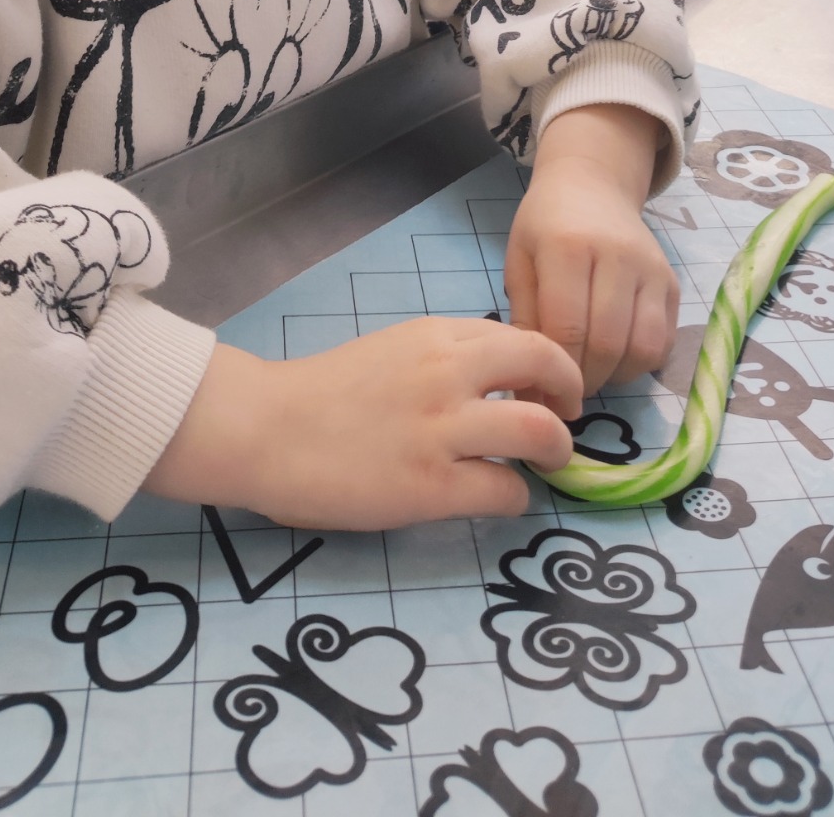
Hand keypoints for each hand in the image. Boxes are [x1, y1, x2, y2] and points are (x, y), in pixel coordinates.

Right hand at [145, 319, 581, 528]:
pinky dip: (516, 497)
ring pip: (539, 431)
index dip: (550, 366)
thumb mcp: (392, 351)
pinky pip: (505, 491)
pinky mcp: (431, 486)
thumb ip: (442, 358)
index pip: (524, 338)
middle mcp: (448, 373)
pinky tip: (500, 499)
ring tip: (547, 464)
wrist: (264, 429)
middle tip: (565, 421)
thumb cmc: (320, 394)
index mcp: (436, 335)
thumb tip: (494, 383)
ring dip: (555, 450)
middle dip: (569, 396)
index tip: (549, 388)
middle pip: (547, 368)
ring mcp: (442, 430)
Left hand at [505, 105, 677, 394]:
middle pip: (607, 343)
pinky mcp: (672, 282)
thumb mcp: (519, 262)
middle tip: (567, 389)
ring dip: (615, 375)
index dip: (556, 371)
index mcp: (567, 247)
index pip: (567, 328)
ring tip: (592, 373)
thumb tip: (530, 393)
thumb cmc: (545, 227)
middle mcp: (616, 256)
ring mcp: (651, 269)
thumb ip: (525, 322)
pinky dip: (640, 362)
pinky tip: (616, 356)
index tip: (544, 393)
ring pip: (642, 348)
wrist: (592, 185)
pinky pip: (664, 341)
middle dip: (585, 379)